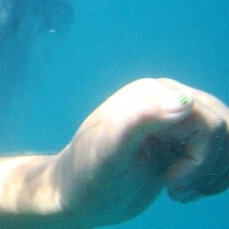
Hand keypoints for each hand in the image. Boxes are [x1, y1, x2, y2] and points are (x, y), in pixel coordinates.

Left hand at [52, 78, 227, 225]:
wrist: (77, 196)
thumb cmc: (87, 176)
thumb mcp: (108, 152)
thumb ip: (139, 120)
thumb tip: (184, 101)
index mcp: (151, 94)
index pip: (207, 121)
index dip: (200, 158)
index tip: (171, 182)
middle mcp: (166, 99)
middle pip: (223, 130)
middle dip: (208, 168)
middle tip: (175, 189)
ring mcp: (176, 120)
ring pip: (227, 140)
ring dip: (213, 173)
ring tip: (178, 190)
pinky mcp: (181, 142)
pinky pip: (221, 152)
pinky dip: (214, 176)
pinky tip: (186, 189)